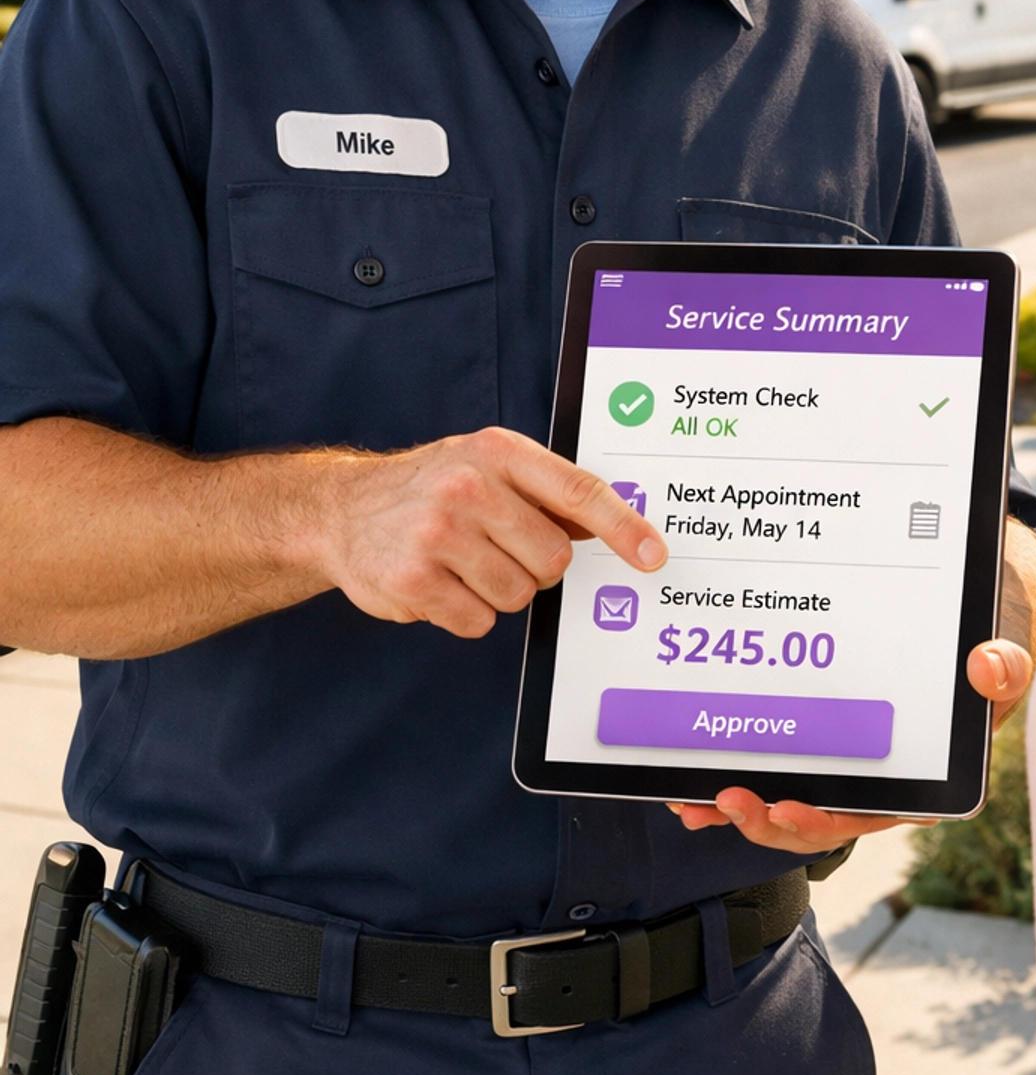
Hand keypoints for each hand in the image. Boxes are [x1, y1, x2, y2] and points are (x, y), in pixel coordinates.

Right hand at [310, 426, 667, 638]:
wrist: (343, 510)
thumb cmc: (434, 487)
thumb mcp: (489, 466)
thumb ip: (549, 492)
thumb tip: (619, 525)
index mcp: (498, 451)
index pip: (578, 491)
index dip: (623, 527)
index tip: (653, 556)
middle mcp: (468, 487)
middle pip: (553, 559)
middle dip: (535, 566)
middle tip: (498, 548)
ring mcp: (436, 534)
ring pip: (517, 596)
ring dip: (498, 591)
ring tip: (462, 563)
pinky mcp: (412, 581)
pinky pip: (478, 622)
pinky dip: (465, 613)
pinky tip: (438, 582)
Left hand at [668, 518, 1035, 852]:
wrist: (966, 632)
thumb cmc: (980, 656)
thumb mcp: (1001, 658)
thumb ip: (1004, 668)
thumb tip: (990, 666)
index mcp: (916, 782)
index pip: (864, 815)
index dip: (821, 821)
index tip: (786, 808)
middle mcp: (873, 784)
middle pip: (812, 819)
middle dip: (764, 818)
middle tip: (724, 800)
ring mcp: (840, 769)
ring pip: (783, 801)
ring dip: (737, 808)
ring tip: (692, 800)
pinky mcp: (815, 744)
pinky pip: (770, 771)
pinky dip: (731, 776)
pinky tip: (691, 778)